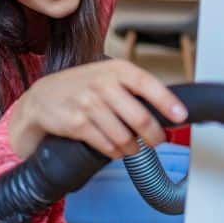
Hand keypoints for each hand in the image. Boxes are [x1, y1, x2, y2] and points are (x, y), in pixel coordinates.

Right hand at [10, 59, 187, 159]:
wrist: (42, 98)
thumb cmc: (80, 87)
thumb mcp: (106, 76)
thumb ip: (132, 88)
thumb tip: (166, 109)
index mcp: (115, 70)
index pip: (147, 84)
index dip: (167, 102)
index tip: (181, 116)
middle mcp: (102, 84)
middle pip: (140, 117)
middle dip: (154, 135)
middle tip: (159, 141)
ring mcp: (88, 104)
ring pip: (124, 136)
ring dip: (133, 147)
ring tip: (133, 147)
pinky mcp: (77, 123)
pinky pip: (107, 145)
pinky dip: (115, 152)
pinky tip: (116, 150)